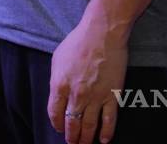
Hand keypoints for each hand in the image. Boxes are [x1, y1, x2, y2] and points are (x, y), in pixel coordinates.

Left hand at [47, 17, 128, 142]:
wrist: (102, 34)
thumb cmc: (79, 42)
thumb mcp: (57, 59)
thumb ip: (56, 80)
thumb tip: (58, 94)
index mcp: (60, 85)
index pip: (54, 113)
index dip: (56, 124)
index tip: (59, 128)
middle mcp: (76, 95)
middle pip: (72, 123)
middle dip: (71, 136)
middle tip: (72, 143)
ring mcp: (95, 97)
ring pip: (89, 125)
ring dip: (86, 138)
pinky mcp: (112, 96)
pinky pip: (109, 120)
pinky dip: (107, 132)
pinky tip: (104, 140)